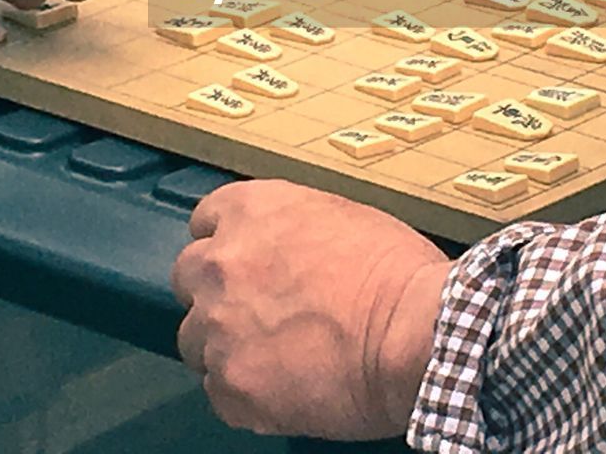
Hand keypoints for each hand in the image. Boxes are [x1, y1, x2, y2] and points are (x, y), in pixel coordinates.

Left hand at [171, 180, 451, 439]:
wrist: (416, 333)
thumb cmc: (397, 276)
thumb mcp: (342, 218)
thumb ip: (292, 231)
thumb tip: (286, 253)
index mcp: (250, 211)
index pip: (205, 222)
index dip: (229, 243)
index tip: (246, 261)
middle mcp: (221, 263)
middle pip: (189, 278)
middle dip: (217, 294)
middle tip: (258, 312)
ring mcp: (219, 327)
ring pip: (196, 340)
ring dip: (226, 346)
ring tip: (276, 357)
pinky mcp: (231, 385)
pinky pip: (218, 392)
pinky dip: (245, 393)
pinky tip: (285, 388)